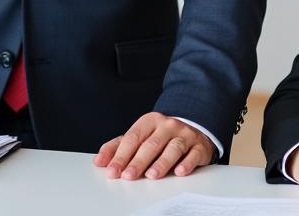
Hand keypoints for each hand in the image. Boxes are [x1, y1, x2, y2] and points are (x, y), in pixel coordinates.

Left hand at [93, 112, 213, 179]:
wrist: (193, 127)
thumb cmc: (161, 135)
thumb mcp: (139, 136)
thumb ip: (118, 147)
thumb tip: (99, 161)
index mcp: (150, 121)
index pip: (133, 138)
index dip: (121, 155)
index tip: (112, 170)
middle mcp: (168, 126)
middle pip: (151, 144)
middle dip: (138, 161)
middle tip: (128, 175)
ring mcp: (185, 134)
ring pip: (173, 148)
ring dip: (162, 162)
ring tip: (152, 175)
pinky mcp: (199, 146)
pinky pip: (193, 154)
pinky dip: (187, 163)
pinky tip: (179, 171)